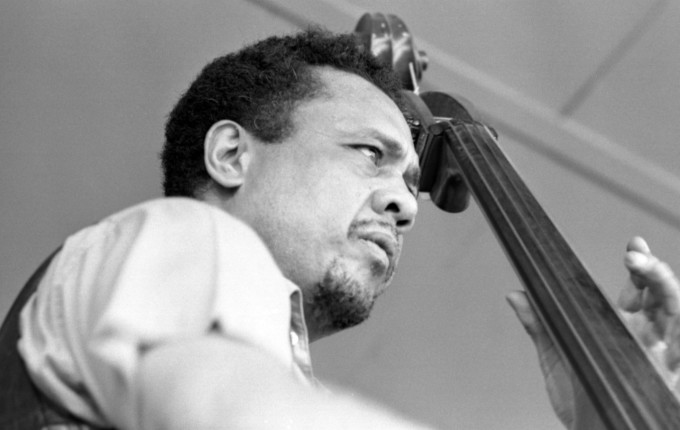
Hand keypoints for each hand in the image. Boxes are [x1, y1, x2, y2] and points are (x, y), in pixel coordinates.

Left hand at [507, 236, 679, 428]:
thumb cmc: (579, 399)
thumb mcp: (557, 356)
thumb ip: (540, 325)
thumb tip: (515, 294)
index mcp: (625, 327)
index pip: (638, 289)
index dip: (641, 265)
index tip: (634, 245)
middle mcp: (650, 339)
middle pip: (662, 295)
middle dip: (654, 272)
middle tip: (634, 257)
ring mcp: (665, 359)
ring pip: (678, 316)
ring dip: (669, 290)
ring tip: (651, 271)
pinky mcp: (672, 382)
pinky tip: (674, 323)